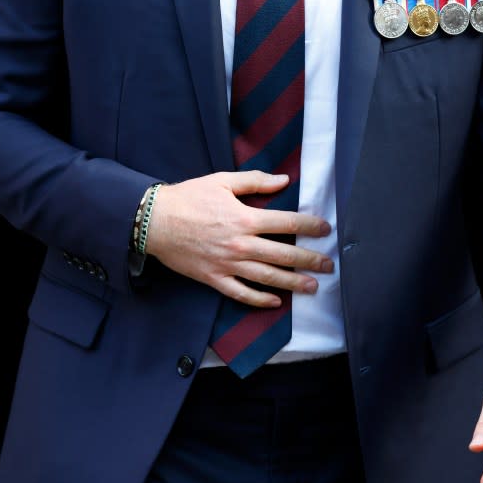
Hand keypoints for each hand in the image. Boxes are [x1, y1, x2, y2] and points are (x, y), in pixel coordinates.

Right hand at [145, 170, 333, 305]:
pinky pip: (241, 293)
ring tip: (312, 286)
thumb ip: (255, 181)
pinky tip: (275, 302)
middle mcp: (241, 244)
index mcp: (245, 218)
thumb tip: (283, 180)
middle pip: (283, 254)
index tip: (326, 229)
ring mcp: (228, 265)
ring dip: (293, 283)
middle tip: (328, 264)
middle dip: (310, 259)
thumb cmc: (188, 197)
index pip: (287, 222)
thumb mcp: (222, 181)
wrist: (154, 221)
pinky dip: (259, 300)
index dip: (309, 225)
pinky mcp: (214, 278)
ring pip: (268, 277)